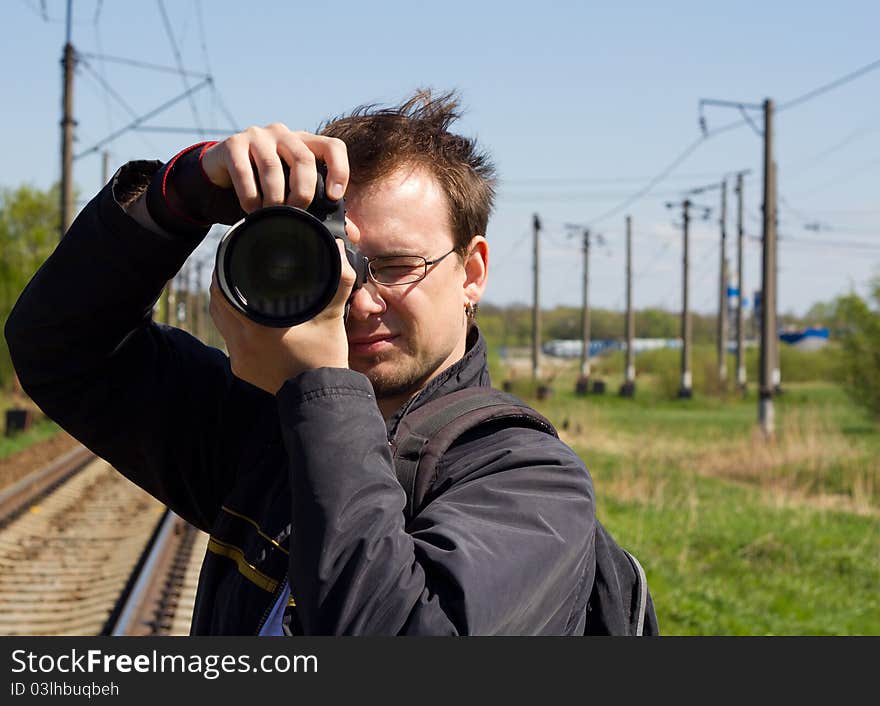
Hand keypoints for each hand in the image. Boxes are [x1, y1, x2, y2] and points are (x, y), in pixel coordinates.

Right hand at [201, 123, 349, 212]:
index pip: (333, 146)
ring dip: (274, 198)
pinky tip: (252, 209)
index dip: (340, 170)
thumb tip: (354, 235)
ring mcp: (257, 135)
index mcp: (305, 142)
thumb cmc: (266, 184)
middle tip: (297, 212)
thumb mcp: (294, 192)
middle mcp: (283, 133)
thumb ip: (322, 209)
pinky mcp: (232, 144)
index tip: (335, 197)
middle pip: (303, 158)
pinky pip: (245, 172)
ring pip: (273, 167)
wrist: (222, 173)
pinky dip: (250, 196)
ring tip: (272, 215)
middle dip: (303, 191)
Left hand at [209, 237, 359, 394]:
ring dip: (225, 305)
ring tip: (237, 288)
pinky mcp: (241, 369)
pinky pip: (229, 339)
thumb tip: (338, 249)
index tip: (231, 255)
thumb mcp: (332, 317)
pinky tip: (246, 318)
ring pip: (220, 322)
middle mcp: (241, 343)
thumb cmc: (325, 358)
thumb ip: (338, 281)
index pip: (222, 290)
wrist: (321, 397)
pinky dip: (233, 325)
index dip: (223, 269)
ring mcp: (238, 358)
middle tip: (234, 267)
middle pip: (217, 304)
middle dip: (222, 283)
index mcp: (257, 327)